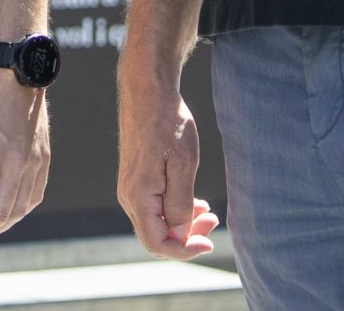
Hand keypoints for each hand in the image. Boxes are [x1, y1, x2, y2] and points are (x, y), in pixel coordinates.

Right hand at [117, 74, 218, 258]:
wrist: (149, 92)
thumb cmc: (168, 123)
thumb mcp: (183, 164)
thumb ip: (180, 203)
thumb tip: (181, 233)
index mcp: (138, 196)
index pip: (157, 243)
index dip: (184, 251)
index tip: (209, 242)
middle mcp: (129, 196)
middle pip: (156, 236)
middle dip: (187, 236)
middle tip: (214, 221)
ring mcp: (130, 188)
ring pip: (156, 222)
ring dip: (182, 223)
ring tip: (209, 211)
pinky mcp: (136, 179)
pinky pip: (153, 207)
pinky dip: (174, 210)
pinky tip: (195, 201)